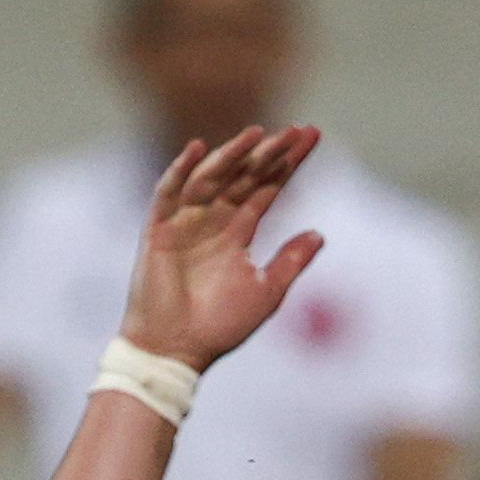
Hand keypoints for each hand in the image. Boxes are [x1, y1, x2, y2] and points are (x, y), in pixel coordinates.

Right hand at [119, 126, 326, 371]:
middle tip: (296, 130)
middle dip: (269, 153)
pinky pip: (169, 193)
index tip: (311, 137)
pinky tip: (198, 148)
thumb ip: (290, 261)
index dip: (288, 164)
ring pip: (211, 177)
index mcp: (237, 232)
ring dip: (233, 155)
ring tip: (258, 134)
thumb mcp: (266, 291)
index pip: (267, 188)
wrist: (177, 349)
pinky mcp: (158, 230)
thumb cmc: (220, 325)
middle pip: (244, 176)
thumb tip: (320, 233)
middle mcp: (212, 220)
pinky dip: (181, 170)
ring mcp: (185, 222)